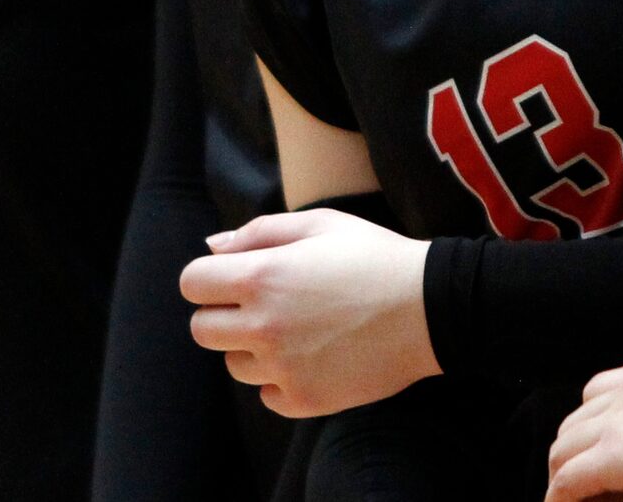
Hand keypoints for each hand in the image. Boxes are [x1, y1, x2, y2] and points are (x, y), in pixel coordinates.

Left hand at [179, 207, 437, 416]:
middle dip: (224, 313)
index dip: (210, 277)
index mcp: (261, 277)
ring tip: (297, 329)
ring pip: (233, 364)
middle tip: (265, 304)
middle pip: (201, 329)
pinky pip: (266, 395)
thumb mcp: (319, 224)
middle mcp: (263, 326)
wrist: (430, 308)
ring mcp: (283, 368)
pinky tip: (313, 356)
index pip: (192, 283)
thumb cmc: (374, 257)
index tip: (235, 278)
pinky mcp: (304, 400)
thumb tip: (212, 248)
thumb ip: (258, 232)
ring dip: (253, 348)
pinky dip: (281, 379)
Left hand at [545, 359, 622, 501]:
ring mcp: (617, 421)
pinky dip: (563, 501)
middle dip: (581, 459)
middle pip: (576, 423)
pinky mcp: (613, 455)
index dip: (603, 430)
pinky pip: (566, 483)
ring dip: (572, 482)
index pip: (605, 393)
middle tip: (612, 497)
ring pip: (563, 451)